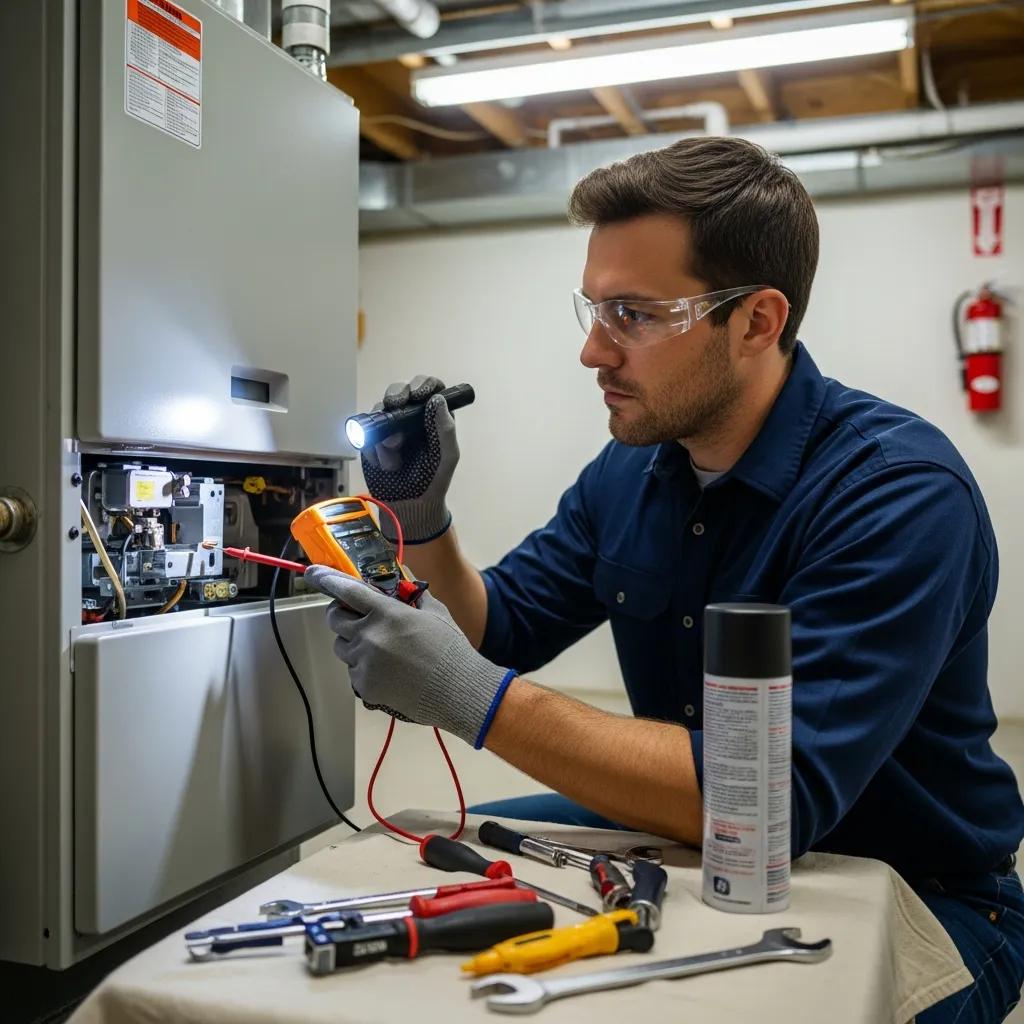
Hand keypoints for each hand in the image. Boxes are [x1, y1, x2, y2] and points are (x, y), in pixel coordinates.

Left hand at [305, 566, 513, 747]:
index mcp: (386, 613)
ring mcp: (364, 662)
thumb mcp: (435, 613)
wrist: (458, 690)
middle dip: (340, 614)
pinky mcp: (365, 686)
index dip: (327, 579)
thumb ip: (413, 594)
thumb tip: (403, 579)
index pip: (346, 590)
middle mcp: (369, 635)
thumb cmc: (450, 649)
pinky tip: (388, 671)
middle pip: (334, 619)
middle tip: (354, 616)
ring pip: (342, 647)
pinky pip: (353, 671)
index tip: (313, 572)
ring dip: (353, 642)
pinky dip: (364, 668)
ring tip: (379, 648)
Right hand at [361, 375, 458, 542]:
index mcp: (432, 416)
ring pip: (380, 410)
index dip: (422, 383)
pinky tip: (384, 463)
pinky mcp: (372, 439)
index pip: (428, 387)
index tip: (417, 394)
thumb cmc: (434, 480)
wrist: (409, 505)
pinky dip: (372, 446)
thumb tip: (437, 399)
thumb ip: (446, 429)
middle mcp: (410, 416)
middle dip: (395, 396)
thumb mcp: (447, 456)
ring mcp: (389, 426)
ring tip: (394, 456)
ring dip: (385, 430)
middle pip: (399, 390)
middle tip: (395, 407)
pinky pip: (366, 431)